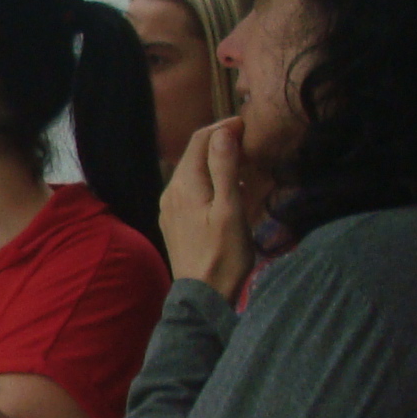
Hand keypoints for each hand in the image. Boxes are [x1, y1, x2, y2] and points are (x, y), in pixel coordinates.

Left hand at [160, 118, 257, 300]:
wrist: (203, 293)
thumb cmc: (223, 253)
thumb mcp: (230, 207)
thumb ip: (225, 167)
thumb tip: (224, 132)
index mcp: (184, 185)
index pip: (198, 140)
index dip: (222, 127)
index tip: (246, 123)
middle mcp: (170, 192)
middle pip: (192, 154)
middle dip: (218, 141)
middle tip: (247, 138)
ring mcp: (169, 207)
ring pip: (191, 171)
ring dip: (214, 160)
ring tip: (241, 159)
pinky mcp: (174, 221)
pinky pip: (190, 189)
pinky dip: (208, 179)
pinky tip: (226, 187)